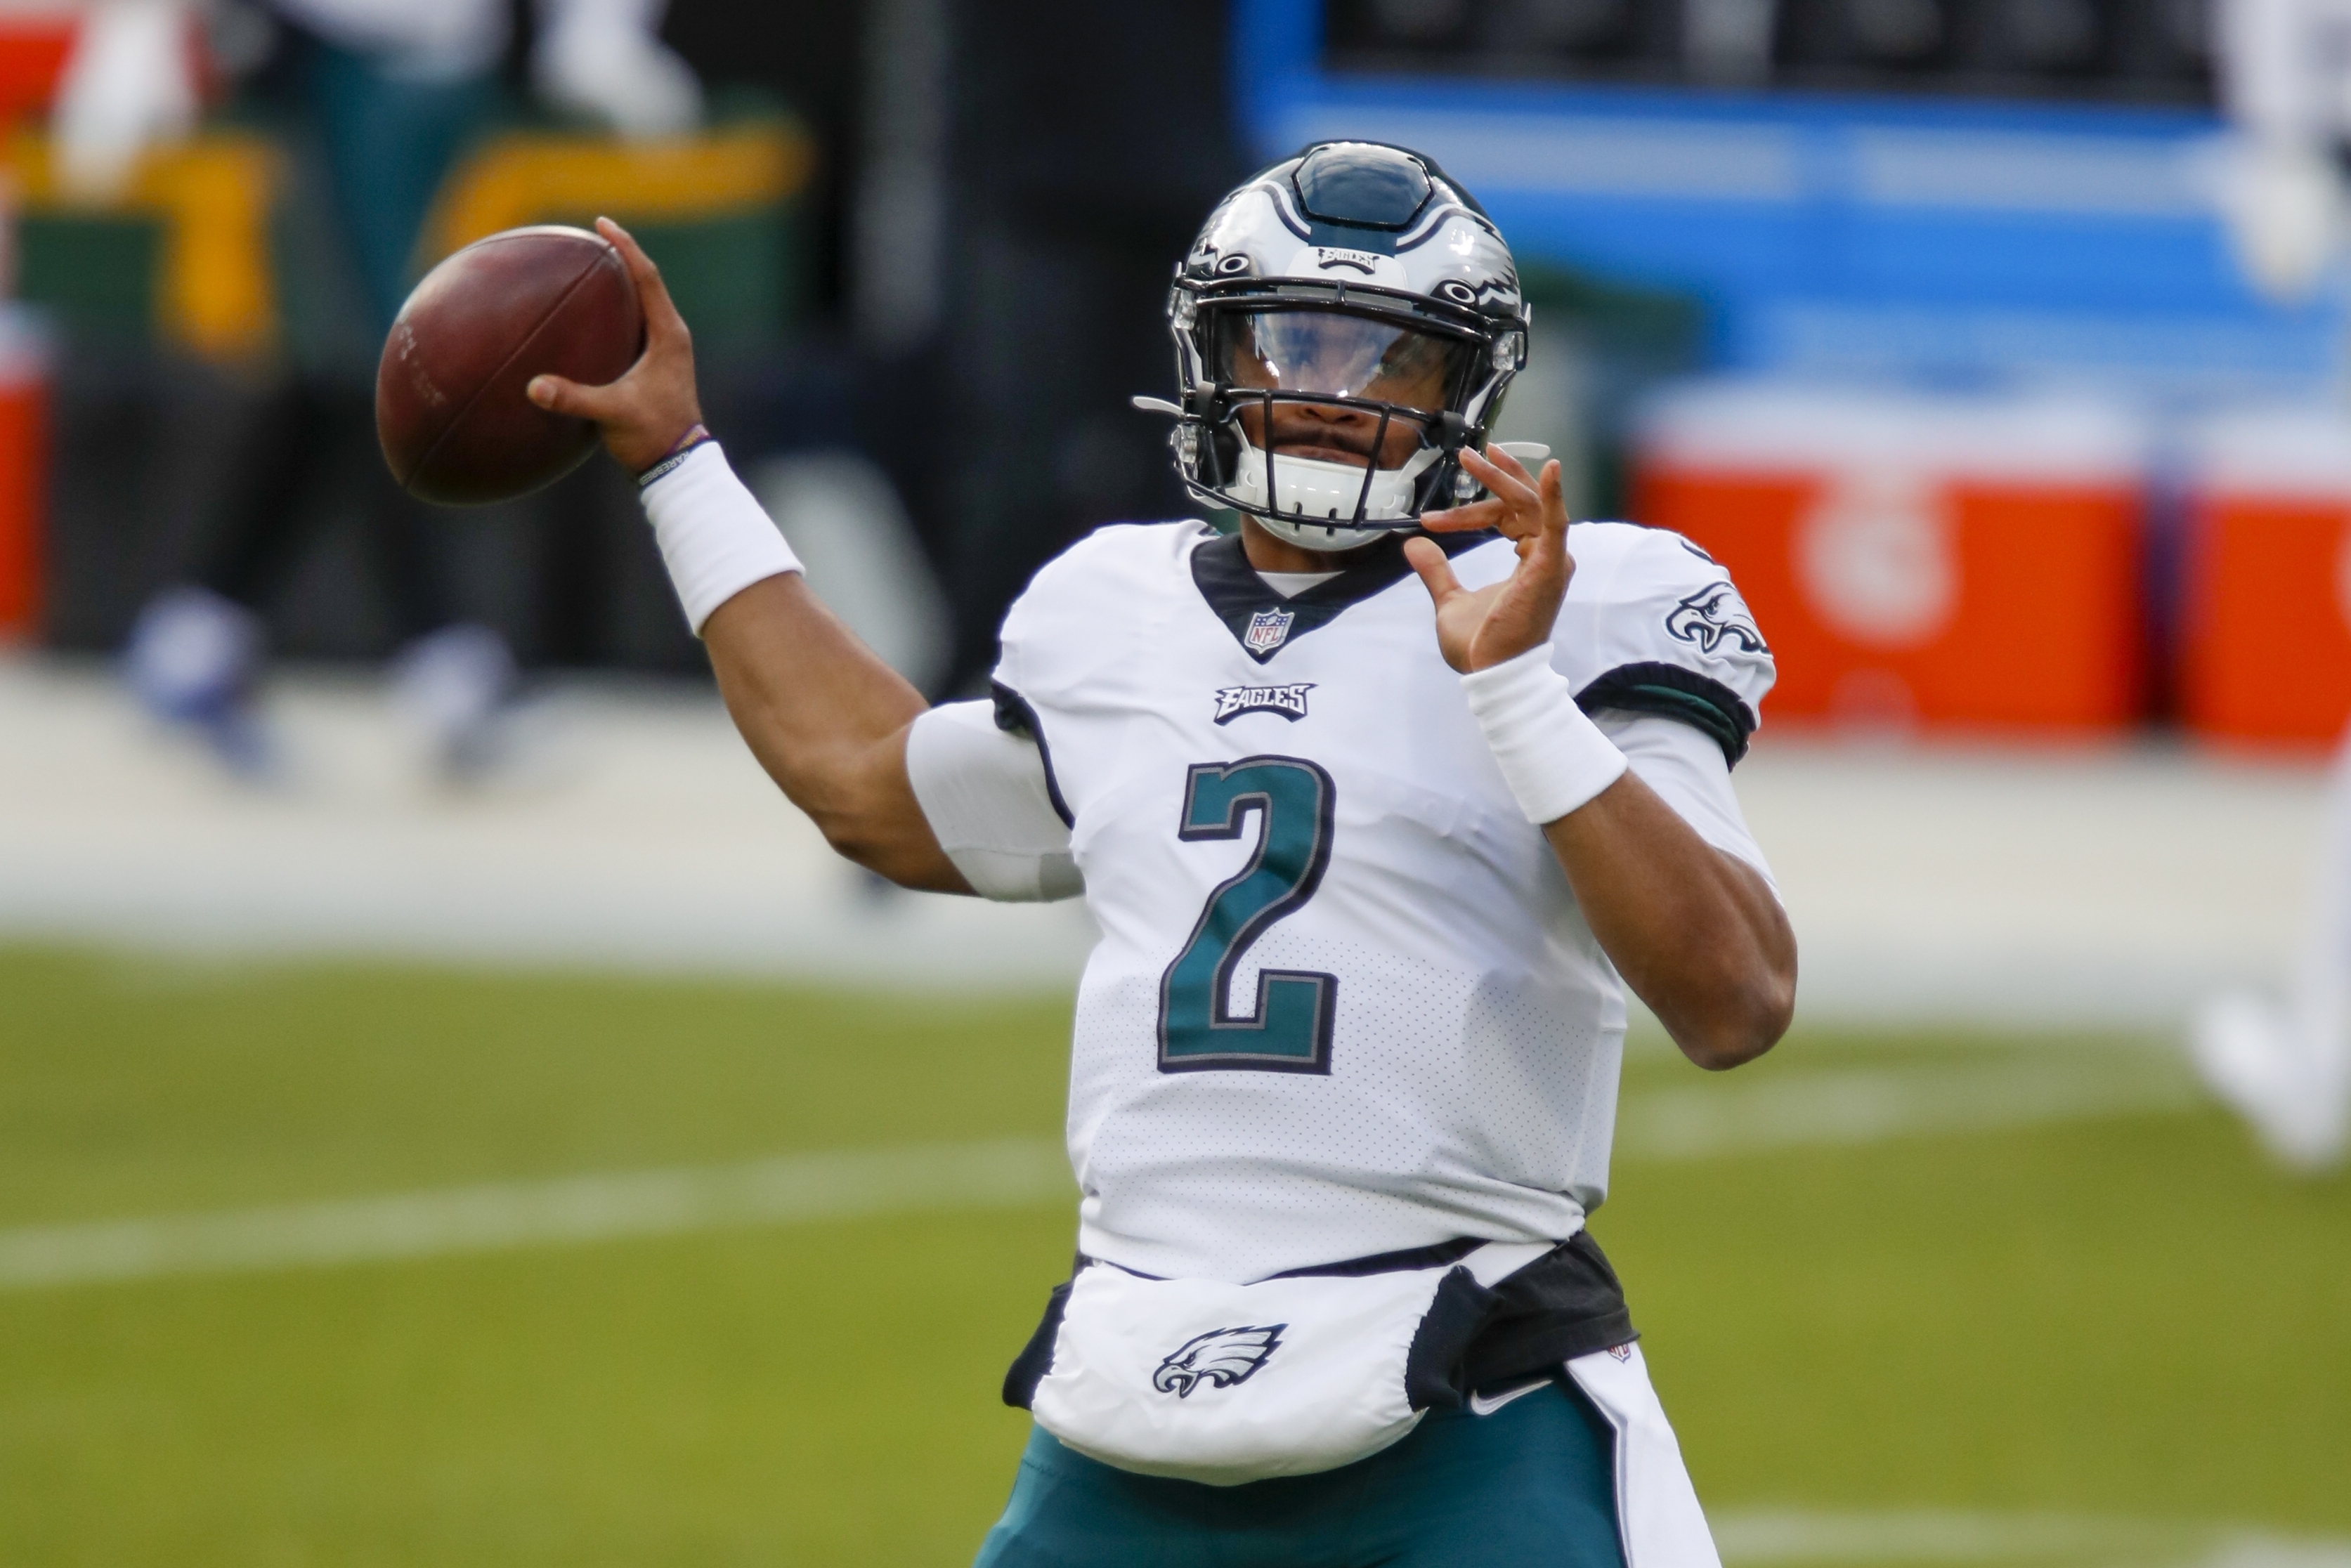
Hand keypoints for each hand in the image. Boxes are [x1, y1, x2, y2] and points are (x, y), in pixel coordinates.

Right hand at [526, 218, 703, 473]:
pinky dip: (616, 309)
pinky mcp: (657, 364)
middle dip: (621, 255)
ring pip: (643, 302)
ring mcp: (666, 350)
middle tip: (595, 234)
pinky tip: (591, 312)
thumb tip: (533, 388)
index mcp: (668, 335)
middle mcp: (671, 336)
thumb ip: (574, 399)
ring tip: (592, 263)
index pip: (647, 277)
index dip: (625, 247)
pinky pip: (635, 323)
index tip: (602, 223)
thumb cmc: (652, 436)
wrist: (678, 466)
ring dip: (621, 281)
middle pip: (646, 282)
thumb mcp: (613, 414)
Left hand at [1404, 445, 1575, 672]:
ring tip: (1474, 458)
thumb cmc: (1479, 646)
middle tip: (1466, 455)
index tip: (1460, 477)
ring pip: (1529, 506)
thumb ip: (1437, 571)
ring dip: (1502, 479)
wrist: (1488, 674)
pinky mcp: (1549, 567)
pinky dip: (1554, 495)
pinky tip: (1551, 470)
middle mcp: (1545, 557)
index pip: (1509, 517)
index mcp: (1530, 562)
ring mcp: (1550, 561)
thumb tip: (1414, 545)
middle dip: (1494, 477)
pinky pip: (1557, 523)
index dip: (1482, 499)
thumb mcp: (1450, 599)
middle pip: (1521, 505)